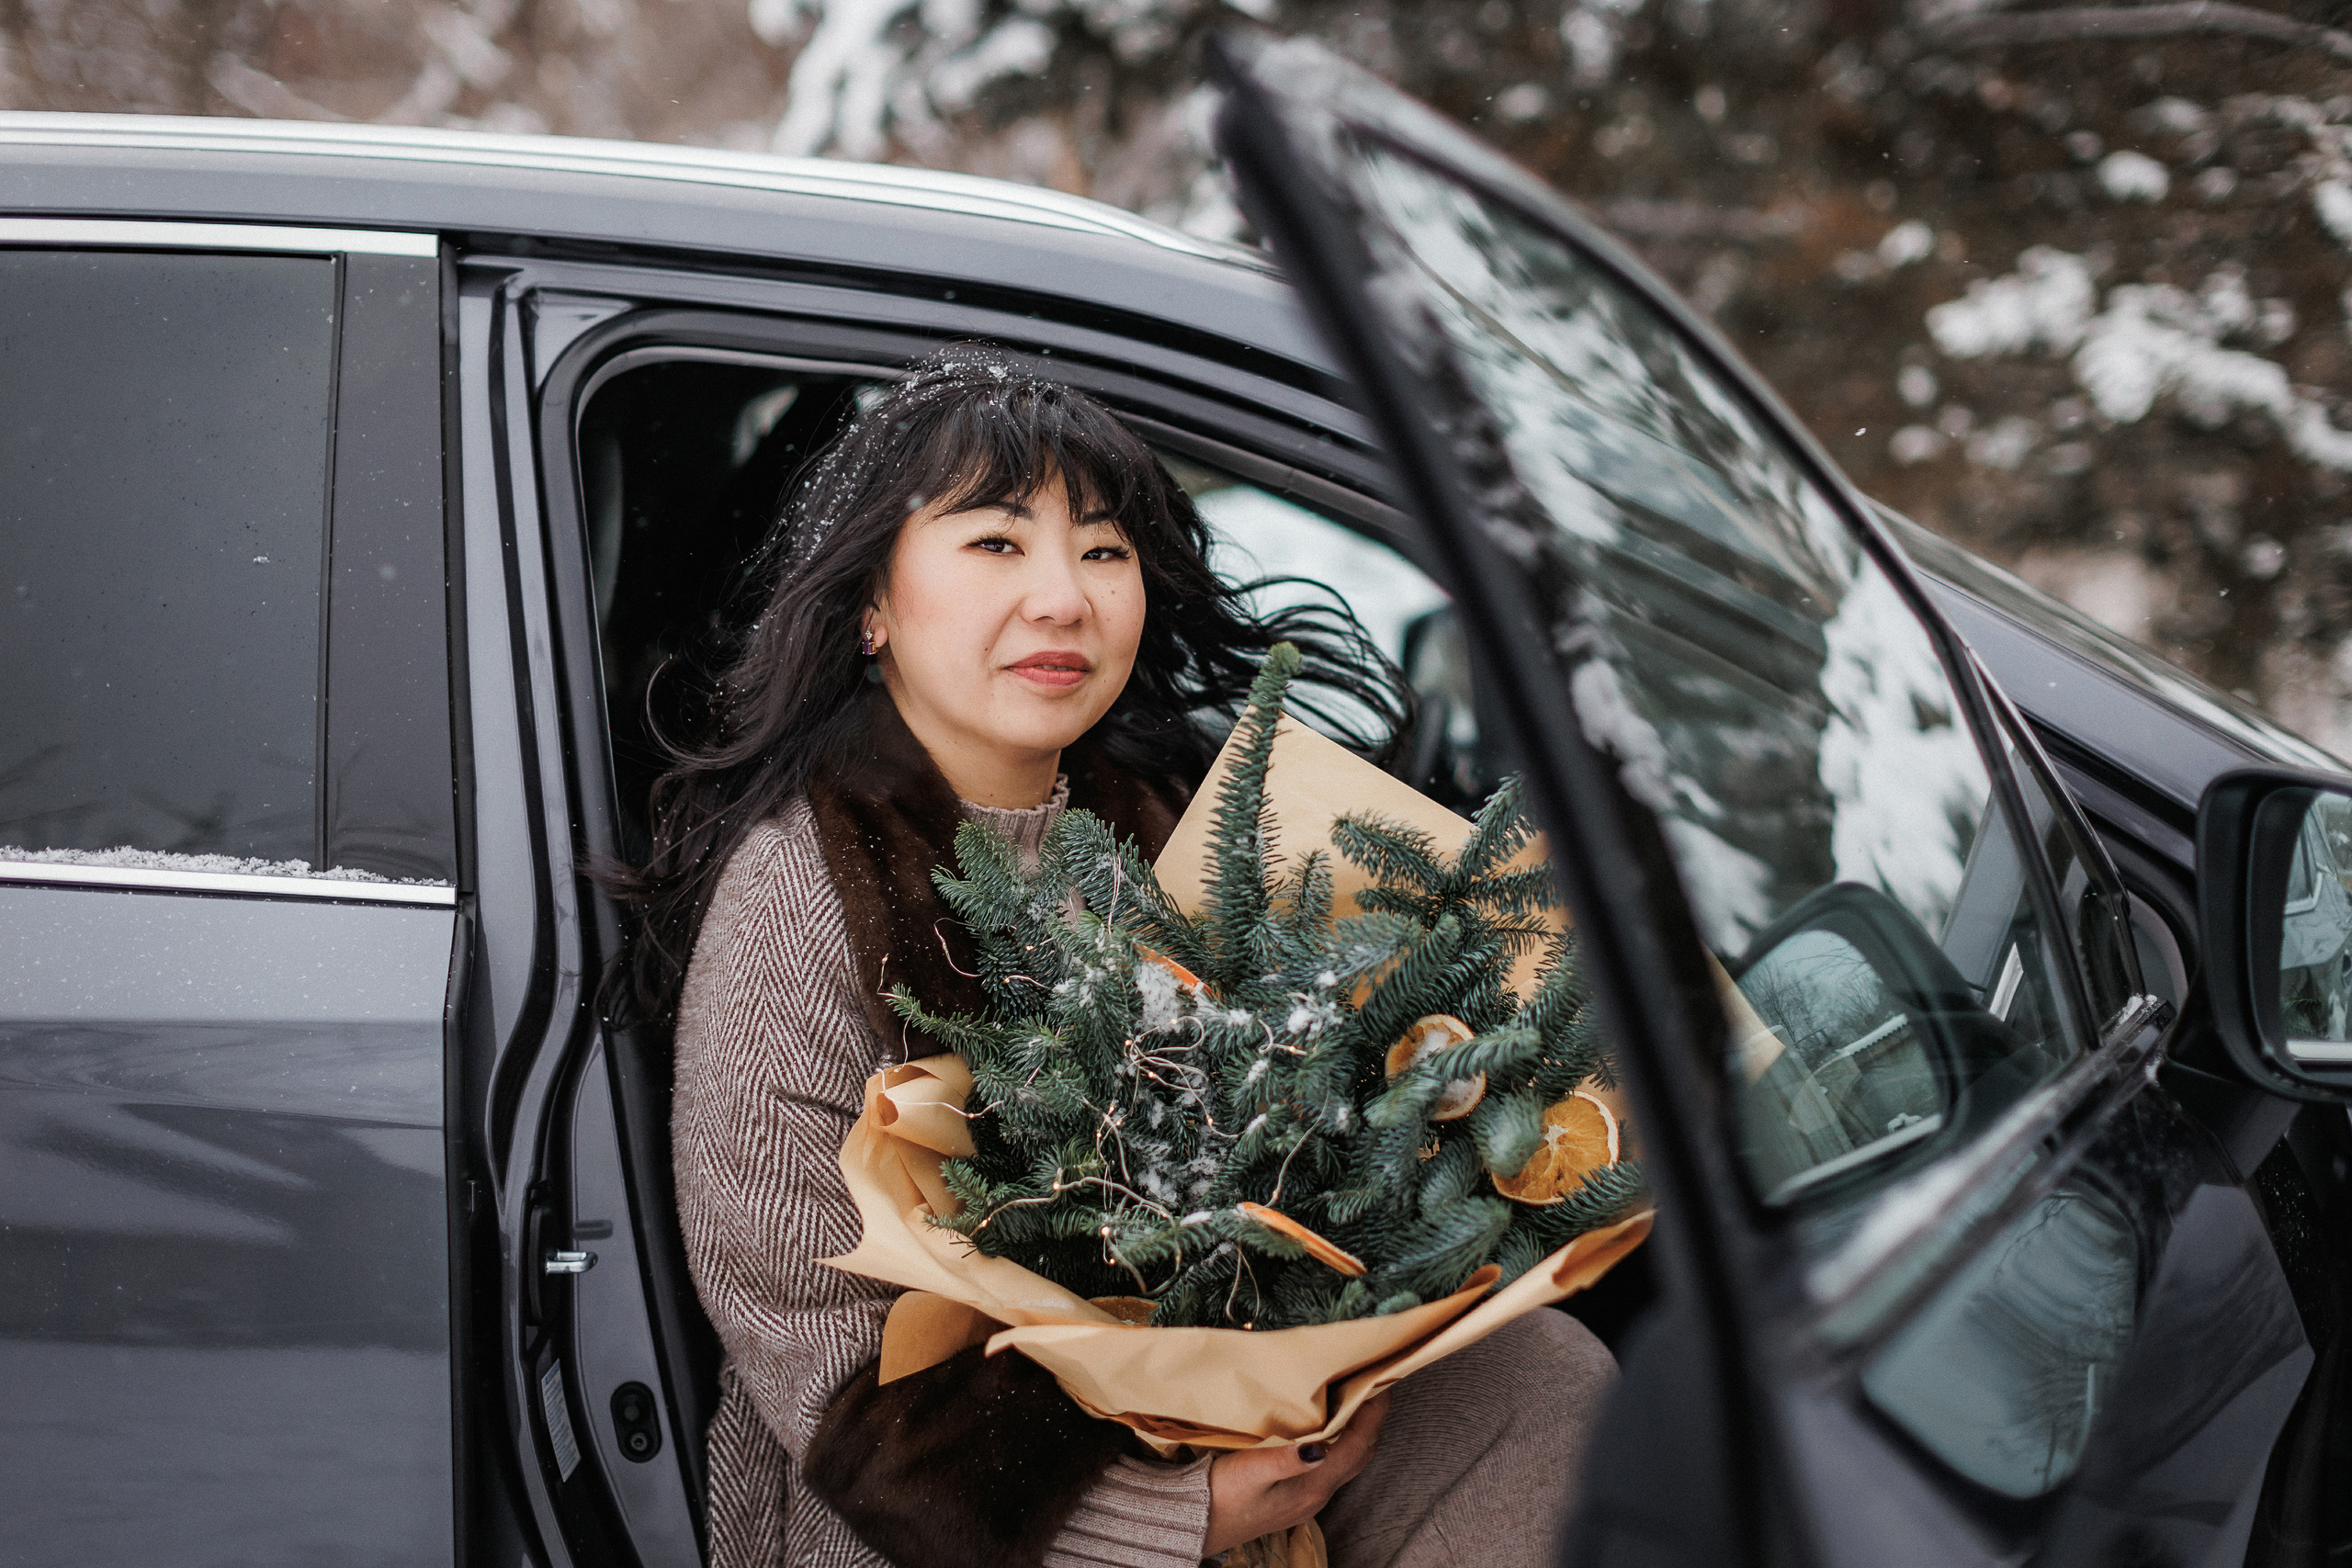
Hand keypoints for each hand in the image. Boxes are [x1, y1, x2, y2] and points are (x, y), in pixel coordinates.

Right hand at [1201, 1393, 1390, 1557]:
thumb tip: (1319, 1446)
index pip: (1359, 1445)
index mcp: (1313, 1487)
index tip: (1380, 1382)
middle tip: (1371, 1384)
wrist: (1198, 1525)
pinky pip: (1333, 1465)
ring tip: (1353, 1399)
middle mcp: (1318, 1494)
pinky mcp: (1298, 1496)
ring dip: (1358, 1430)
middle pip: (1361, 1453)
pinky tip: (1327, 1427)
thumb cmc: (1220, 1498)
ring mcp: (1310, 1498)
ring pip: (1349, 1460)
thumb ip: (1285, 1460)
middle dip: (1372, 1419)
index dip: (1374, 1414)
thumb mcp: (1249, 1473)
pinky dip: (1342, 1441)